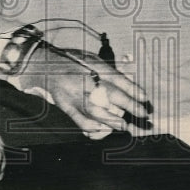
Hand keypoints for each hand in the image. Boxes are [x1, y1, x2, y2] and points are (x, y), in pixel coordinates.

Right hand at [18, 49, 151, 139]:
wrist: (45, 66)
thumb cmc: (72, 61)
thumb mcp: (92, 59)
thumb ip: (109, 72)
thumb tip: (129, 86)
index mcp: (92, 65)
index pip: (116, 78)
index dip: (132, 89)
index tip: (144, 98)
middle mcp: (83, 79)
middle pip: (109, 93)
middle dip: (128, 105)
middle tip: (141, 114)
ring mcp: (73, 94)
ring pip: (95, 109)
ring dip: (112, 119)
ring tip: (124, 126)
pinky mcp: (65, 105)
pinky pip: (79, 119)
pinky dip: (92, 127)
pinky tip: (103, 130)